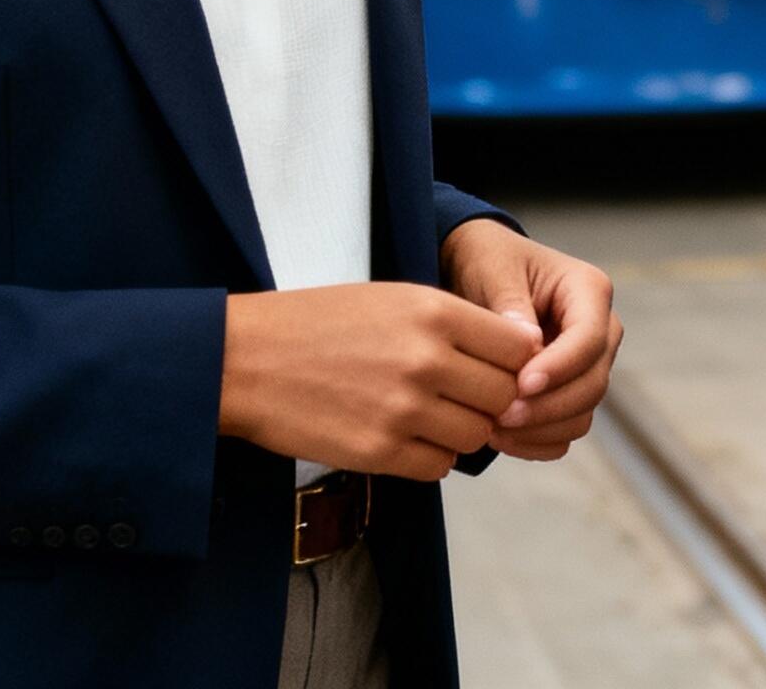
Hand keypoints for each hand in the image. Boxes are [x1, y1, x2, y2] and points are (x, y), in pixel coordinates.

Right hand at [217, 282, 537, 480]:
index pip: (519, 349)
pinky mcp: (379, 451)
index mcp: (435, 312)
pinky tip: (405, 438)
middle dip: (490, 401)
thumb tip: (517, 352)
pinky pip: (438, 466)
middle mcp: (427, 360)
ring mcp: (404, 409)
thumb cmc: (319, 324)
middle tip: (463, 398)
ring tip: (429, 417)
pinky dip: (430, 457)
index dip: (514, 363)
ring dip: (460, 431)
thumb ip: (456, 324)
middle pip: (504, 396)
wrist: (246, 360)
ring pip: (475, 436)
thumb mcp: (394, 299)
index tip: (494, 368)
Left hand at [441, 220, 621, 460]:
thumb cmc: (488, 260)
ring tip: (492, 428)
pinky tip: (500, 439)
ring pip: (583, 413)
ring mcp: (588, 365)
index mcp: (589, 290)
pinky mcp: (570, 391)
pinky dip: (539, 442)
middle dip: (549, 406)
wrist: (479, 271)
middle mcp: (600, 330)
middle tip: (500, 416)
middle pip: (593, 383)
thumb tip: (528, 343)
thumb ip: (510, 303)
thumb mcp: (493, 268)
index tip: (521, 385)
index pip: (589, 339)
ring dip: (542, 429)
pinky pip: (567, 430)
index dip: (560, 368)